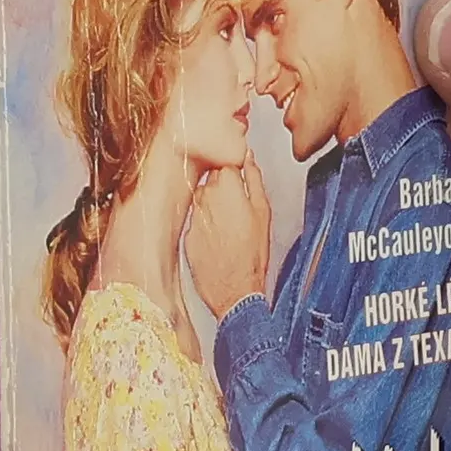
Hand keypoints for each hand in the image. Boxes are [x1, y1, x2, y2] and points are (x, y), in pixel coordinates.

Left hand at [185, 156, 271, 320]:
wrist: (233, 291)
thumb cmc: (252, 256)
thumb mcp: (263, 213)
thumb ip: (254, 180)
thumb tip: (248, 159)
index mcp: (227, 188)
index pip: (225, 163)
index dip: (234, 171)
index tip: (240, 179)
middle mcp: (205, 198)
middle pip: (212, 179)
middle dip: (224, 187)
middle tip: (238, 206)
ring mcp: (193, 216)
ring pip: (202, 199)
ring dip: (213, 205)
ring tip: (229, 225)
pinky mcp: (187, 233)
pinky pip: (196, 219)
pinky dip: (205, 224)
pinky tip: (218, 238)